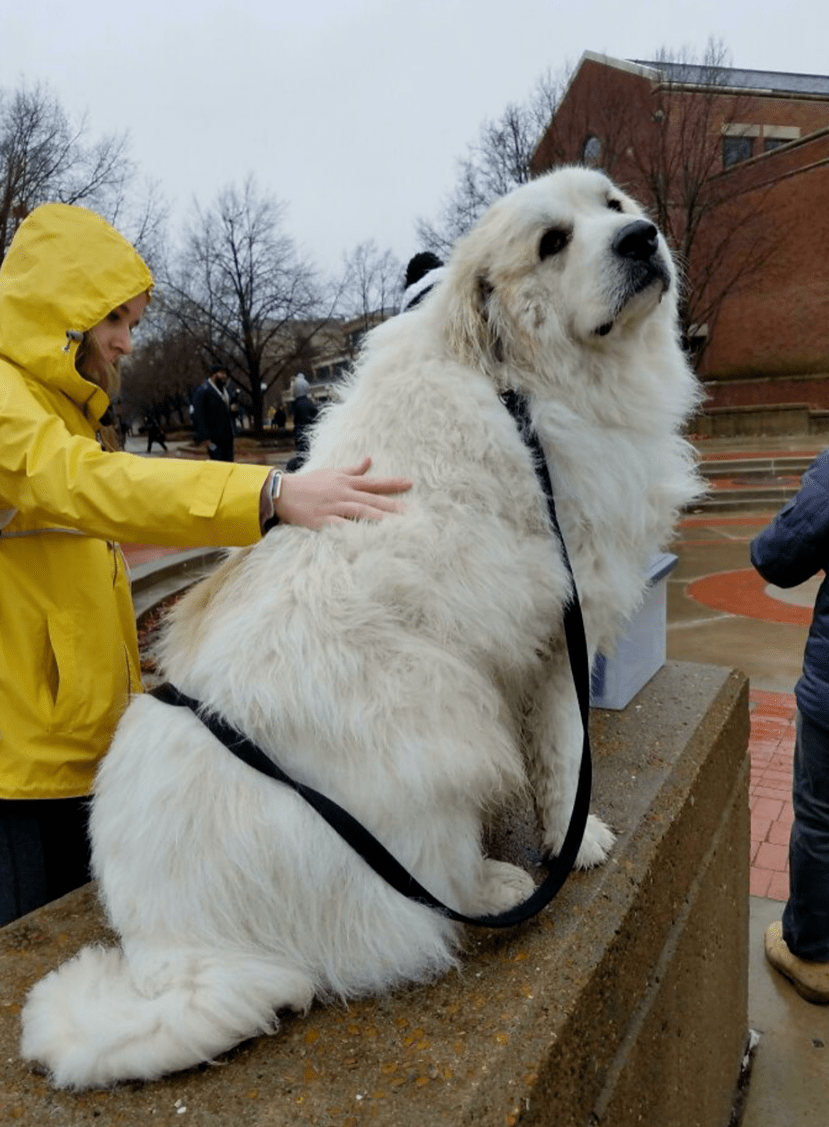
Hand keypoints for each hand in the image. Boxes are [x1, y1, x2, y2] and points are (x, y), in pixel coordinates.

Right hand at [275, 456, 411, 529]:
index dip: (392, 483)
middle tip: (410, 511)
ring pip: (360, 511)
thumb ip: (353, 469)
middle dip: (392, 505)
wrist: (282, 492)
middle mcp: (342, 493)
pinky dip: (352, 530)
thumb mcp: (332, 472)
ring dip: (378, 517)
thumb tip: (369, 460)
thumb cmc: (308, 483)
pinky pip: (340, 526)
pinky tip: (365, 536)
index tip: (410, 483)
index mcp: (345, 482)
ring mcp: (333, 507)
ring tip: (396, 524)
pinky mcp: (322, 521)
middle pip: (371, 499)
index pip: (373, 482)